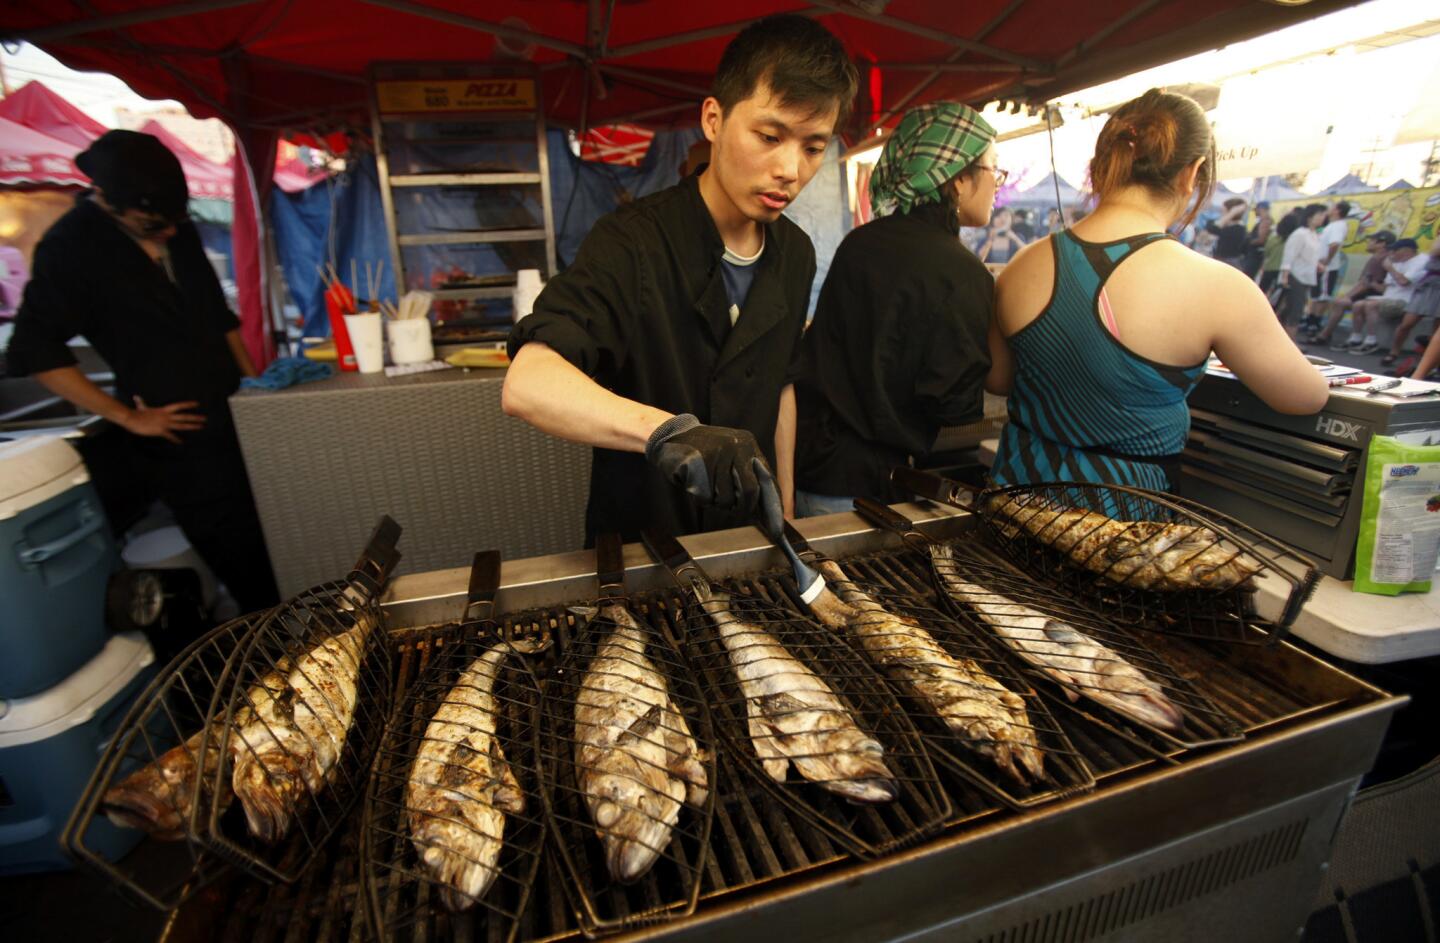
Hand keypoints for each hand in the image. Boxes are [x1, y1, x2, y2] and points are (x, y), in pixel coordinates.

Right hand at [122, 396, 204, 443]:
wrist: (131, 419)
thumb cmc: (136, 414)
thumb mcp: (141, 407)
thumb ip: (141, 402)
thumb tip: (136, 396)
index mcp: (164, 410)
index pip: (179, 406)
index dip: (188, 404)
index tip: (197, 404)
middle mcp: (166, 416)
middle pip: (184, 416)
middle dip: (195, 417)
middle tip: (205, 418)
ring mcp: (164, 423)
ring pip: (181, 425)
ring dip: (192, 426)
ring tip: (201, 427)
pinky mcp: (160, 431)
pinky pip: (170, 436)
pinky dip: (176, 440)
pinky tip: (181, 443)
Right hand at [646, 414, 765, 512]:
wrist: (671, 434)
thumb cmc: (704, 452)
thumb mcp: (730, 454)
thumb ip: (746, 473)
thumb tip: (762, 507)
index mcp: (748, 444)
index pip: (767, 479)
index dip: (772, 504)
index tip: (776, 527)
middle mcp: (737, 446)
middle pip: (750, 491)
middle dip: (744, 508)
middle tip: (735, 511)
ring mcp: (719, 453)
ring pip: (726, 498)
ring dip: (717, 503)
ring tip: (709, 491)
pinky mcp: (700, 462)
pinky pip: (706, 496)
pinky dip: (702, 499)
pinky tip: (696, 486)